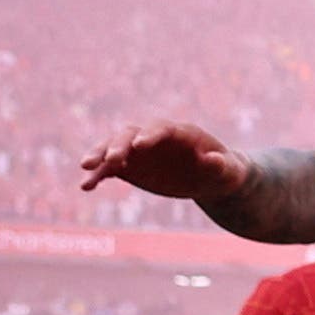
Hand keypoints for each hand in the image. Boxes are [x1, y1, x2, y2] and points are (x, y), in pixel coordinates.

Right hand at [82, 122, 240, 204]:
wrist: (211, 178)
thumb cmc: (224, 170)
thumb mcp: (228, 170)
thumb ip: (221, 165)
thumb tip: (213, 159)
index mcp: (180, 132)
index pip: (160, 128)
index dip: (150, 135)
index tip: (139, 145)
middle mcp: (153, 137)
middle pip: (130, 135)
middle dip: (119, 145)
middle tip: (110, 160)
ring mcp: (138, 151)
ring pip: (113, 148)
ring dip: (99, 156)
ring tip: (86, 167)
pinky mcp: (129, 167)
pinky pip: (109, 169)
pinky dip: (97, 176)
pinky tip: (86, 186)